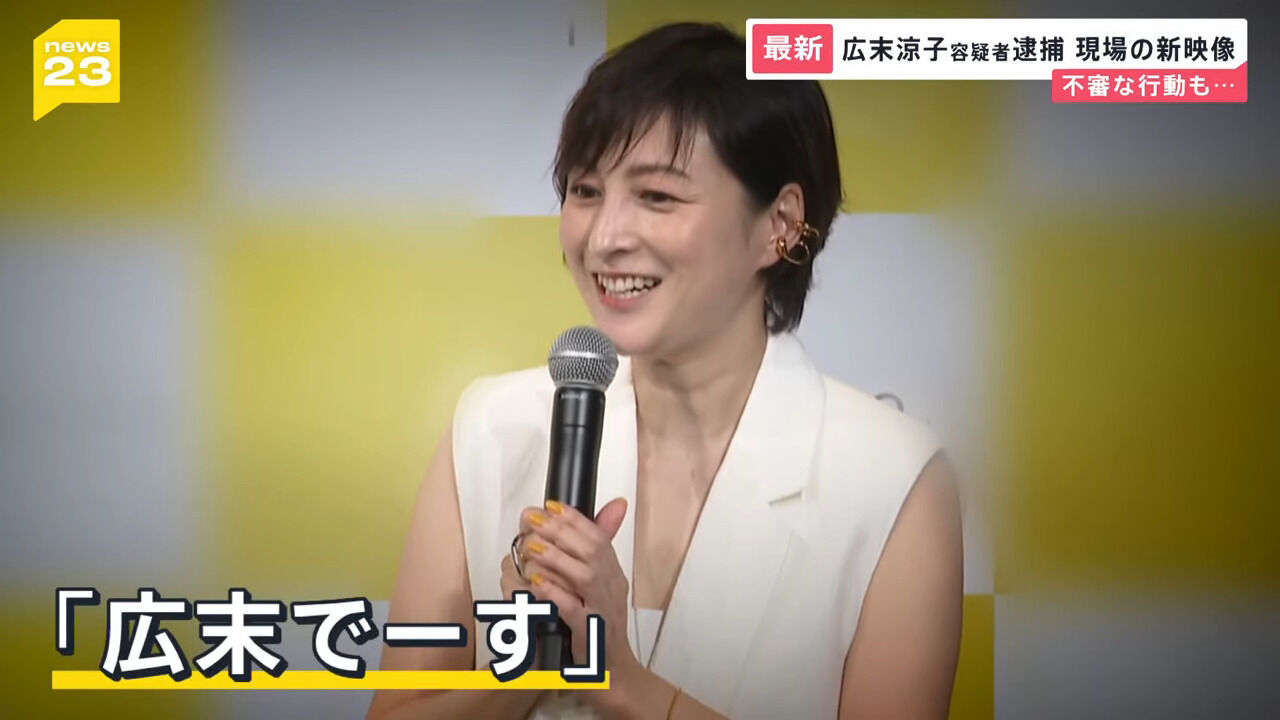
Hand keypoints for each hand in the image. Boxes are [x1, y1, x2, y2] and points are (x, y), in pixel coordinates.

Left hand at [516, 498, 645, 711]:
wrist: (614, 677)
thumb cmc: (601, 632)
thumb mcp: (598, 590)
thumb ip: (590, 556)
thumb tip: (599, 517)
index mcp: (613, 575)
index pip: (598, 537)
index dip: (575, 518)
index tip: (549, 505)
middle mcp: (612, 589)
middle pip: (593, 551)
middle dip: (562, 531)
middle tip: (533, 519)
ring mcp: (603, 612)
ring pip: (585, 577)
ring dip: (558, 559)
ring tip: (531, 547)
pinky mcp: (591, 635)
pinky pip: (573, 611)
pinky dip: (555, 595)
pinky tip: (537, 584)